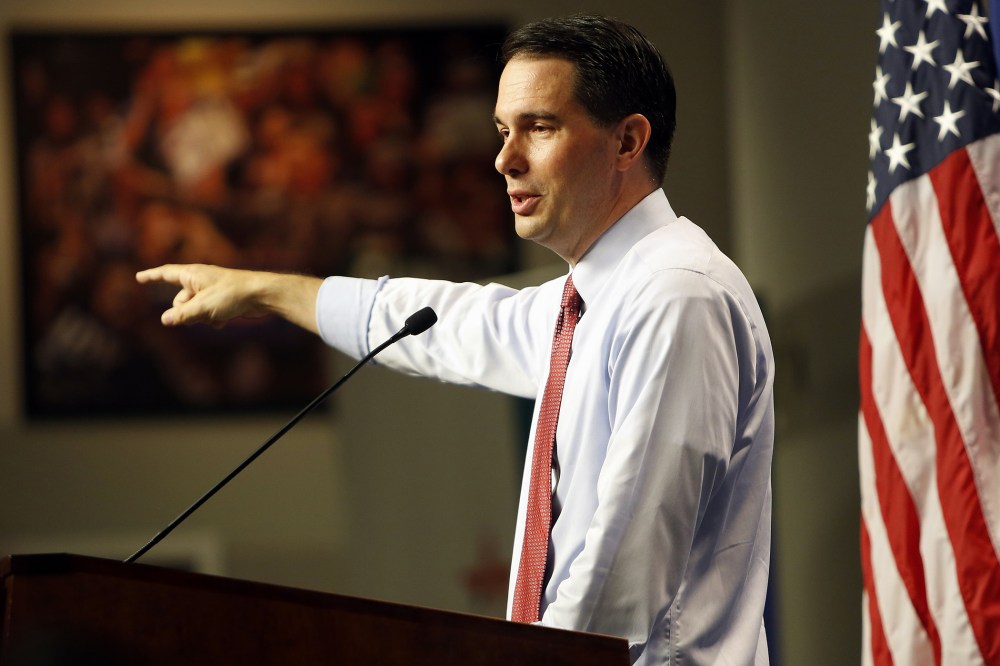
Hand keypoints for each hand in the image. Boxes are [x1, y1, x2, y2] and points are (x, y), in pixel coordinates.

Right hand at [136, 264, 322, 332]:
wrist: (262, 294)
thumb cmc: (232, 295)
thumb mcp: (204, 307)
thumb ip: (183, 315)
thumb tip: (165, 320)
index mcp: (193, 274)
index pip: (166, 274)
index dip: (152, 276)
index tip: (139, 277)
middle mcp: (200, 280)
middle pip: (180, 301)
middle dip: (186, 312)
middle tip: (201, 314)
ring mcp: (212, 290)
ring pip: (195, 310)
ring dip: (201, 317)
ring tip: (217, 316)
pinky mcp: (222, 300)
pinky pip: (208, 314)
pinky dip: (213, 319)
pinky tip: (225, 320)